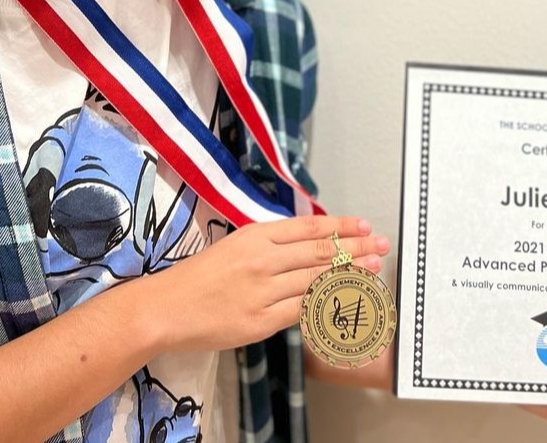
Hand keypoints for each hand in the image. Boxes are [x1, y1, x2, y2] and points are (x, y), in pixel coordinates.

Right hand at [143, 214, 389, 353]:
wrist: (166, 308)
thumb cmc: (197, 278)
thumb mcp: (233, 247)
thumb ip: (269, 245)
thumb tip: (309, 245)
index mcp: (254, 236)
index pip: (309, 228)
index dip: (341, 226)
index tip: (363, 224)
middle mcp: (262, 260)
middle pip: (320, 252)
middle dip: (355, 248)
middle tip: (380, 245)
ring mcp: (263, 291)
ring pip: (316, 280)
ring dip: (349, 274)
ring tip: (372, 269)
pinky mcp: (261, 321)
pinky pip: (302, 310)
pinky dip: (327, 303)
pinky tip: (346, 298)